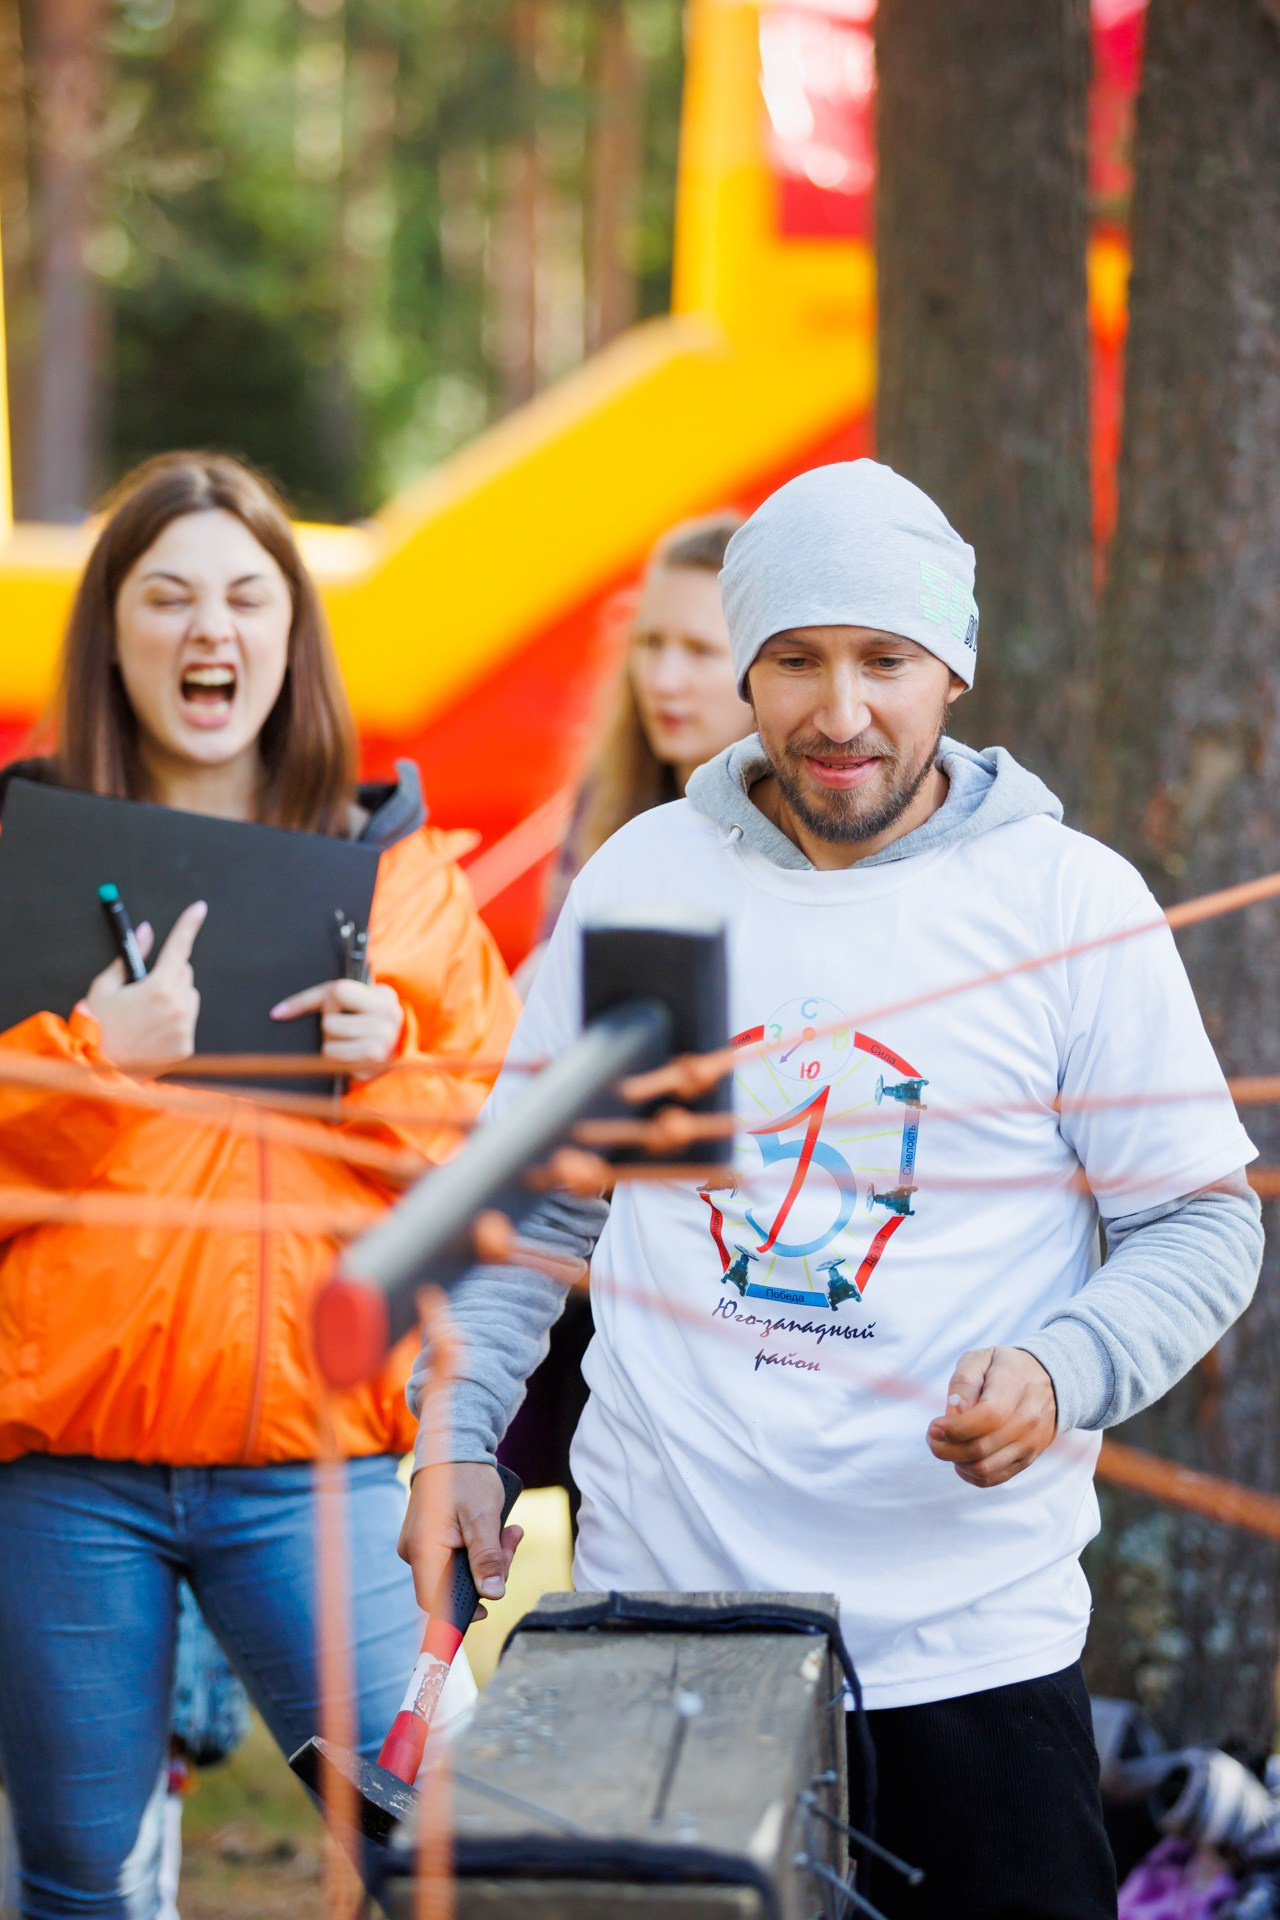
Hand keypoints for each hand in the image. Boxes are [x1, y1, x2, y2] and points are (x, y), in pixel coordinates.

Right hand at [84, 901, 206, 1074]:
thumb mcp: (105, 986)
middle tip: (144, 988)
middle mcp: (178, 1007)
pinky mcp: (187, 1046)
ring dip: (175, 996)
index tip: (199, 908)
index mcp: (158, 988)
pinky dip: (176, 1020)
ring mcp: (185, 1028)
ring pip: (190, 997)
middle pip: (184, 973)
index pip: (179, 948)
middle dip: (168, 972)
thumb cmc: (97, 1024)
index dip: (189, 925)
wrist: (98, 1069)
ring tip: (148, 1013)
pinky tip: (153, 1030)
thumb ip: (130, 956)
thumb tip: (145, 932)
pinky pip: (188, 1021)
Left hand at [269, 977, 403, 1078]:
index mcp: (383, 994)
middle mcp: (388, 1015)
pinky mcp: (374, 1062)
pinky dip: (337, 1060)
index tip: (313, 1011)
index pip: (337, 992)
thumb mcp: (351, 1000)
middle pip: (329, 1022)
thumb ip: (316, 999)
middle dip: (330, 1027)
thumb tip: (276, 1013)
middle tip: (346, 1029)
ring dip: (331, 1046)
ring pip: (329, 1044)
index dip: (322, 1003)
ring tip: (348, 1043)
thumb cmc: (364, 1020)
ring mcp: (384, 1040)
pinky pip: (334, 1061)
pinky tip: (352, 1057)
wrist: (397, 1051)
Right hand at [397, 1462, 523, 1617]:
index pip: (434, 1602)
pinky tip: (498, 1531)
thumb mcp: (483, 1518)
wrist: (453, 1445)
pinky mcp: (430, 1537)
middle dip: (488, 1572)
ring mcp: (422, 1545)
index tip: (487, 1610)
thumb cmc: (466, 1477)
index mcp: (423, 1551)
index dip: (459, 1613)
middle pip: (452, 1586)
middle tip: (511, 1544)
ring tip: (510, 1531)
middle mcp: (416, 1552)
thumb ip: (486, 1558)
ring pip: (458, 1570)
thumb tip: (492, 1595)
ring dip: (489, 1557)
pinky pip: (455, 1555)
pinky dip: (479, 1548)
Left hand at [927, 1346, 1057, 1486]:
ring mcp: (1030, 1443)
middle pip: (982, 1448)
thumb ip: (964, 1382)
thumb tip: (954, 1412)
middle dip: (946, 1448)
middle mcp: (1028, 1420)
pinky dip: (970, 1474)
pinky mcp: (1027, 1459)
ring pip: (985, 1468)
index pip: (987, 1417)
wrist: (1050, 1381)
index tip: (934, 1426)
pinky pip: (994, 1479)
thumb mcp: (982, 1359)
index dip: (956, 1428)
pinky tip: (960, 1459)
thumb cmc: (1007, 1368)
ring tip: (946, 1445)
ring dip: (956, 1462)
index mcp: (1015, 1388)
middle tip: (932, 1437)